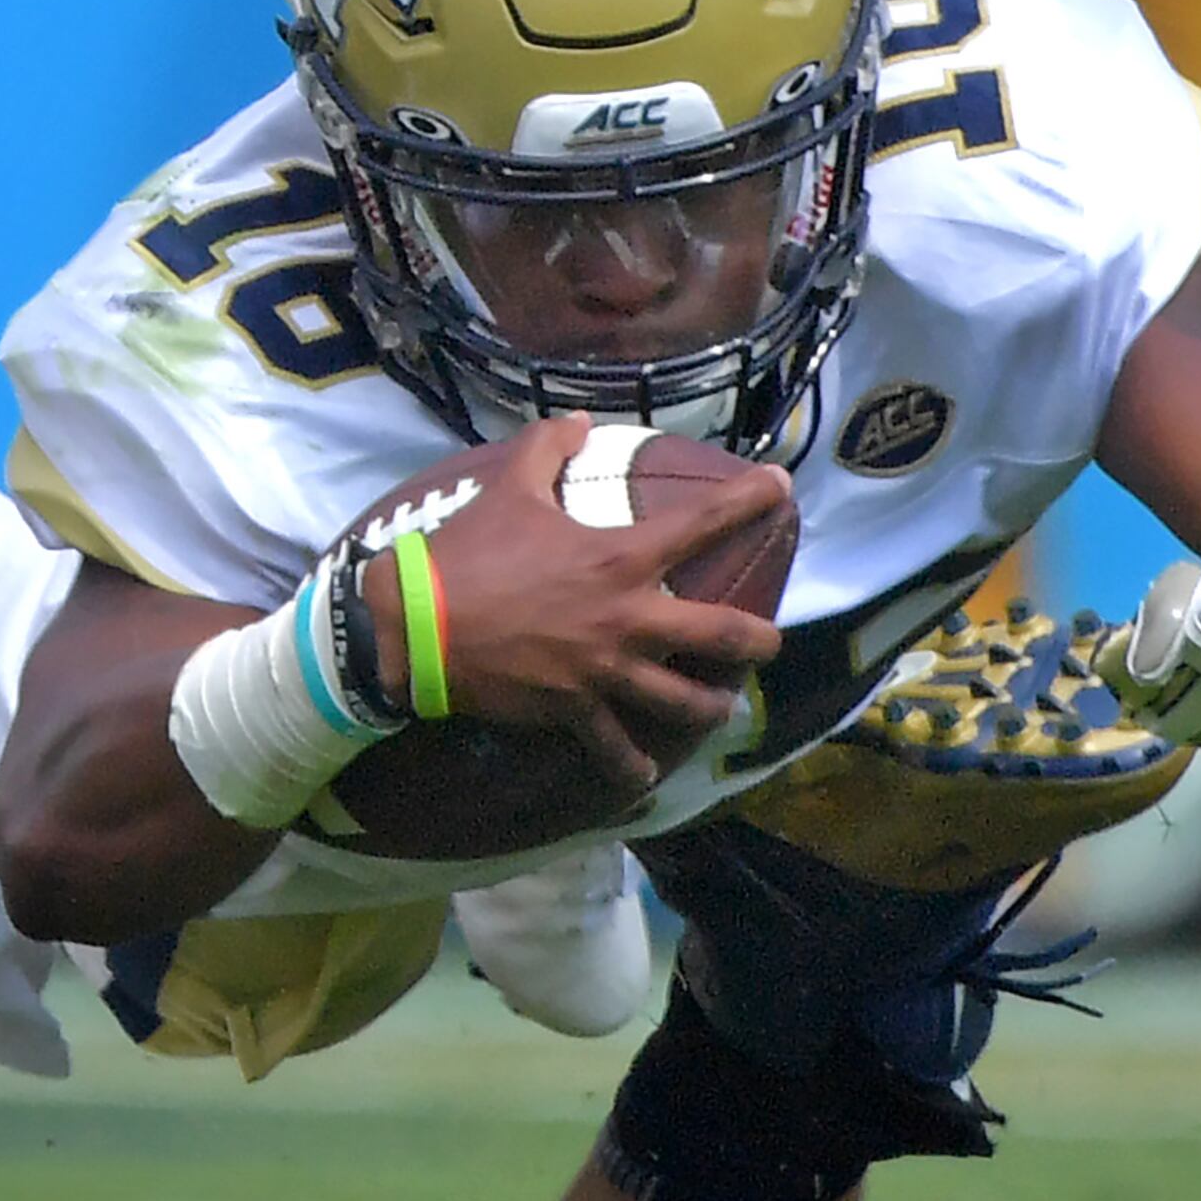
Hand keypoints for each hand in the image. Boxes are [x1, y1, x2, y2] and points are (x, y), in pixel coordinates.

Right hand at [378, 416, 788, 799]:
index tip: (781, 487)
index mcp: (620, 559)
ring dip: (710, 707)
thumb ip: (548, 447)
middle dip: (758, 640)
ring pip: (681, 701)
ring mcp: (605, 671)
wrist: (419, 623)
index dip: (749, 500)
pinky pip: (613, 747)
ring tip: (723, 709)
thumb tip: (579, 421)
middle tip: (772, 642)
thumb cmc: (469, 552)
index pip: (703, 523)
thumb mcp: (510, 486)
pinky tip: (643, 778)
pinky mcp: (574, 710)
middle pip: (720, 634)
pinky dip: (630, 767)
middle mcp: (628, 619)